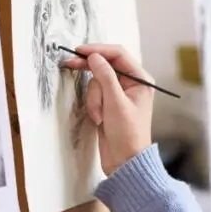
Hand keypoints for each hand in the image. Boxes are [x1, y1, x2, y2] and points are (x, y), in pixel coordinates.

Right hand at [63, 44, 153, 175]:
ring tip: (100, 116)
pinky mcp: (109, 103)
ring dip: (94, 98)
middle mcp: (132, 83)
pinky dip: (93, 105)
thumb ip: (105, 77)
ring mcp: (119, 94)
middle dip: (91, 72)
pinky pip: (94, 94)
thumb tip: (94, 56)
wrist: (124, 161)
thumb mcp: (116, 103)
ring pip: (97, 82)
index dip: (98, 50)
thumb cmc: (127, 134)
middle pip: (105, 66)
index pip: (118, 54)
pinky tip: (99, 119)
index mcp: (140, 79)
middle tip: (69, 64)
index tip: (80, 51)